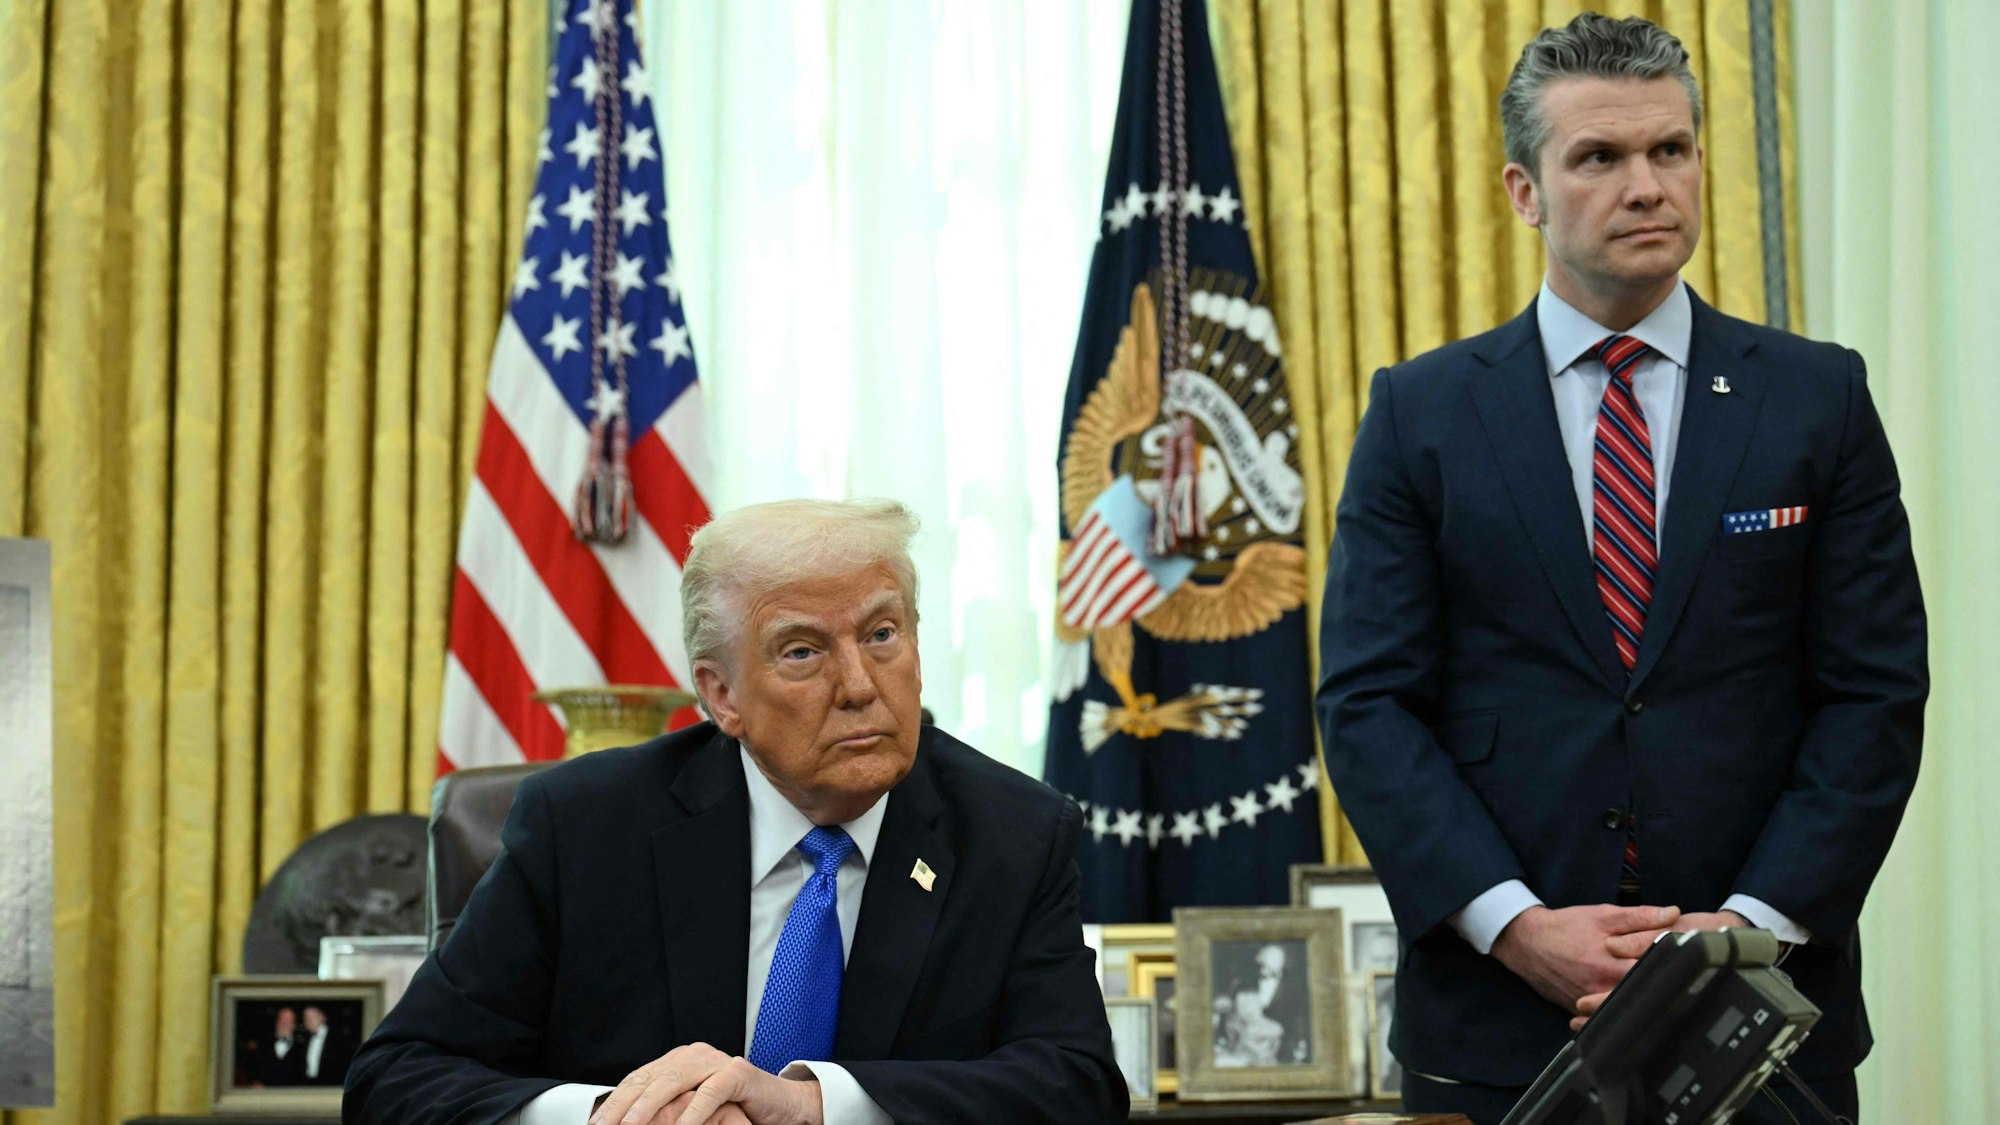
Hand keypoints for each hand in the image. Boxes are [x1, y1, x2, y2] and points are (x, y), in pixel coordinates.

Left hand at [590, 1043, 823, 1124]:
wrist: (781, 1105)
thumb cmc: (736, 1110)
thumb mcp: (692, 1110)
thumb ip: (667, 1110)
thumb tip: (627, 1124)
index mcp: (679, 1061)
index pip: (637, 1080)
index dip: (614, 1103)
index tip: (595, 1124)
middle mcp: (694, 1055)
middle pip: (649, 1079)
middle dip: (622, 1106)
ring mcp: (716, 1061)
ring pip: (673, 1081)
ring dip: (648, 1107)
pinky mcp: (738, 1072)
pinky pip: (710, 1092)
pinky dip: (691, 1113)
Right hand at [1573, 910, 1751, 1029]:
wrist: (1526, 943)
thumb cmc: (1565, 927)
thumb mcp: (1601, 915)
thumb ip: (1639, 916)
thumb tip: (1673, 913)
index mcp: (1611, 964)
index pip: (1655, 973)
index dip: (1680, 971)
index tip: (1702, 969)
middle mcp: (1602, 988)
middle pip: (1644, 998)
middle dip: (1668, 993)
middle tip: (1695, 991)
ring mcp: (1590, 1002)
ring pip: (1626, 1012)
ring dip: (1648, 1007)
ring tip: (1672, 1004)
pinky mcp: (1580, 1008)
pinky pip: (1606, 1017)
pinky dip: (1624, 1014)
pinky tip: (1641, 1012)